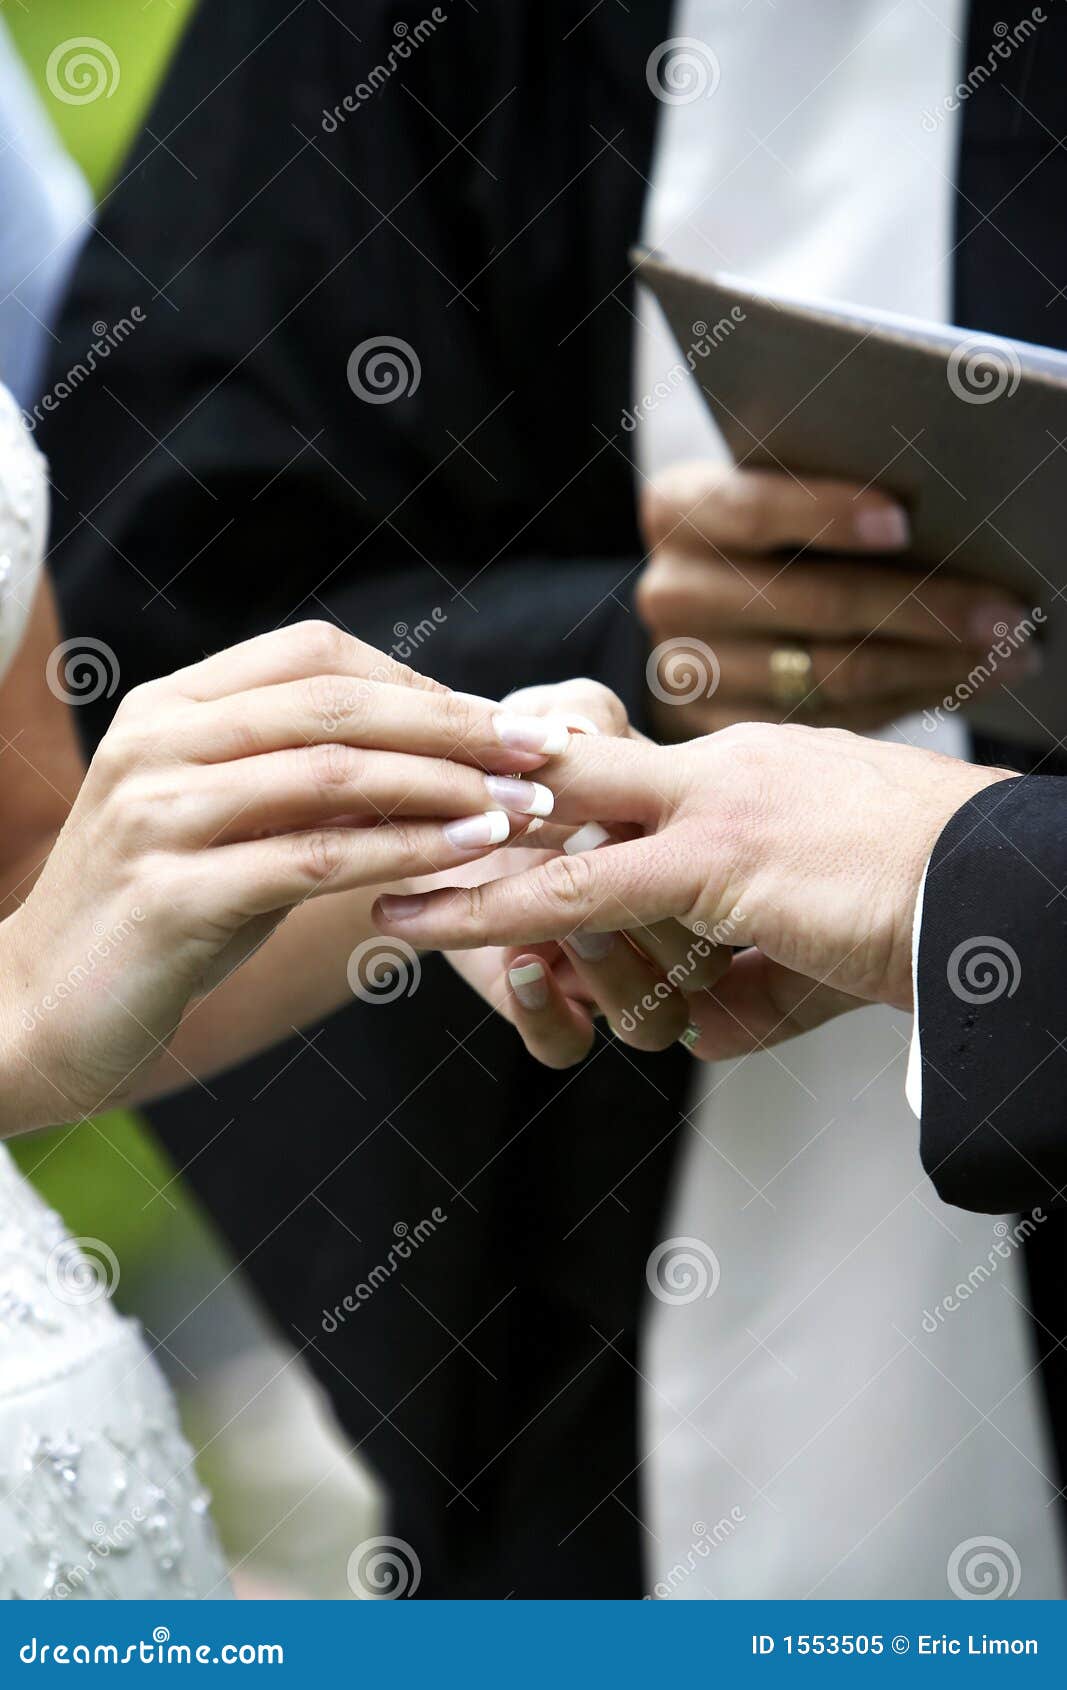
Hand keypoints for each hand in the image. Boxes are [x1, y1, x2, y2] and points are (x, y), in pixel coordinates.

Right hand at [0, 621, 562, 1130]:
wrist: (41, 1014)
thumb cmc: (158, 918)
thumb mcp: (227, 828)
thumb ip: (305, 782)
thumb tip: (439, 756)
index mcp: (170, 707)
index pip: (314, 655)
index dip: (419, 681)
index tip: (501, 719)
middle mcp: (158, 741)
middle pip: (334, 703)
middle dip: (455, 722)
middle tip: (545, 749)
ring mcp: (158, 813)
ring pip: (331, 773)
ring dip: (448, 785)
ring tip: (529, 806)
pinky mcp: (171, 893)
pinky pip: (315, 858)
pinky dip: (407, 851)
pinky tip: (472, 854)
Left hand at [373, 722, 1014, 1054]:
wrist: (1003, 894)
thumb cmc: (926, 910)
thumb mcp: (820, 940)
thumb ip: (747, 975)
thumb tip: (698, 1031)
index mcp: (742, 775)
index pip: (614, 780)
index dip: (535, 799)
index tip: (468, 814)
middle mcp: (717, 774)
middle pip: (566, 782)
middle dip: (476, 812)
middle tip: (390, 833)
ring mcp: (716, 808)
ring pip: (559, 833)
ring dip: (472, 880)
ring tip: (393, 915)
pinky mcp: (719, 862)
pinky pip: (585, 889)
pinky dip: (504, 909)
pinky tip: (435, 927)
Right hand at [636, 462, 1034, 738]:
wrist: (699, 612)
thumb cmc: (764, 532)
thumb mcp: (770, 490)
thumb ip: (823, 496)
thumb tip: (944, 517)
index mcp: (678, 508)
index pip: (754, 510)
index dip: (829, 515)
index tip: (905, 523)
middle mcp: (671, 591)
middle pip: (811, 604)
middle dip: (923, 607)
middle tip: (1004, 614)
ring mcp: (688, 669)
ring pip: (829, 675)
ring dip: (929, 664)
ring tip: (1003, 652)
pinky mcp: (719, 728)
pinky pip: (829, 720)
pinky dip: (904, 698)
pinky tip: (959, 681)